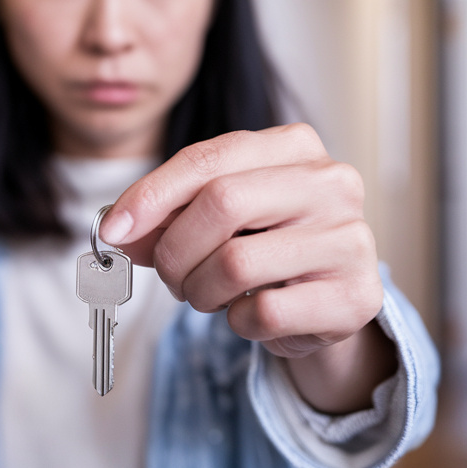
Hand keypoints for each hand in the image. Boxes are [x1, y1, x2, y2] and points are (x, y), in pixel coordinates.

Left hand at [99, 124, 397, 413]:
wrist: (326, 303)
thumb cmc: (265, 246)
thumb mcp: (215, 217)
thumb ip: (165, 216)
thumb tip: (116, 230)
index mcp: (295, 146)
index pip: (208, 159)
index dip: (151, 195)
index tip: (112, 230)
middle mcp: (331, 182)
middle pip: (221, 203)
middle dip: (176, 249)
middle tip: (170, 276)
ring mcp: (350, 238)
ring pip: (236, 262)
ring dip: (201, 291)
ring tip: (210, 295)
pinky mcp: (354, 296)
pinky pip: (263, 311)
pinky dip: (238, 321)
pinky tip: (250, 314)